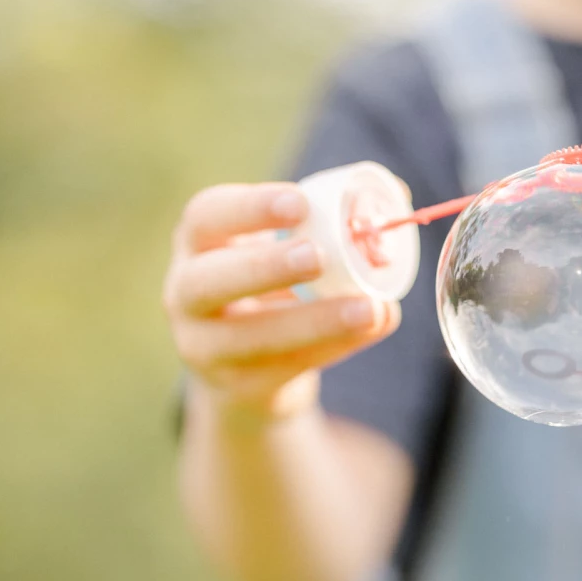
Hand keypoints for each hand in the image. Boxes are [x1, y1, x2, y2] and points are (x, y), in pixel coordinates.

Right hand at [163, 183, 400, 418]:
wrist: (247, 369)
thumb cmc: (274, 287)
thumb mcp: (286, 249)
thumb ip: (330, 222)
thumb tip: (396, 193)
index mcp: (198, 244)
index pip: (206, 216)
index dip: (250, 207)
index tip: (300, 202)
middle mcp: (185, 295)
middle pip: (206, 281)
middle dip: (264, 267)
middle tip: (317, 257)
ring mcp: (205, 348)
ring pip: (249, 338)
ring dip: (313, 322)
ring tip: (368, 309)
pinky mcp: (239, 387)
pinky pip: (286, 368)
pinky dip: (333, 347)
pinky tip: (369, 328)